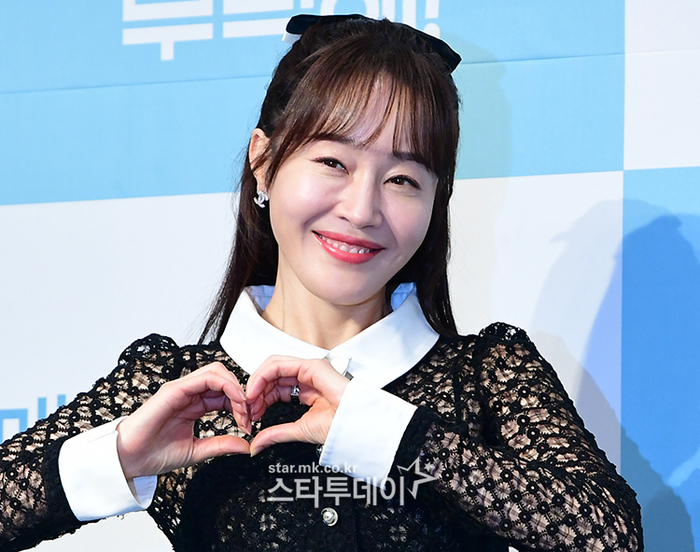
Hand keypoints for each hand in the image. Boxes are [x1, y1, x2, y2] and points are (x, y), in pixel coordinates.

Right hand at [116, 362, 251, 479]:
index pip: (226, 393)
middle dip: (242, 394)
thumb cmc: (154, 454)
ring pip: (218, 372)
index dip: (242, 405)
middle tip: (250, 416)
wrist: (128, 460)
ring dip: (236, 388)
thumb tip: (246, 445)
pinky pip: (207, 377)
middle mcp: (189, 393)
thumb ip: (221, 445)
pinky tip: (234, 403)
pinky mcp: (175, 389)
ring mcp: (182, 388)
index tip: (249, 425)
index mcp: (195, 404)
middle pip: (225, 378)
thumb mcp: (197, 451)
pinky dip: (226, 386)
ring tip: (244, 410)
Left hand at [245, 356, 349, 455]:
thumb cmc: (338, 427)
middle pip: (271, 375)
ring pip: (272, 366)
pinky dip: (262, 376)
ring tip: (250, 401)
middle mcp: (307, 376)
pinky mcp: (311, 366)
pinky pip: (279, 364)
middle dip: (255, 391)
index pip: (275, 387)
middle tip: (247, 409)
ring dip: (256, 382)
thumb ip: (276, 434)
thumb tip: (257, 444)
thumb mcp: (298, 430)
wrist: (354, 427)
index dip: (260, 399)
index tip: (251, 415)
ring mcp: (309, 369)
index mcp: (306, 389)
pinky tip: (256, 391)